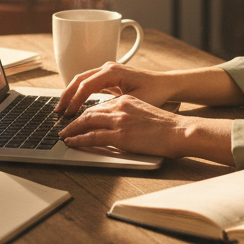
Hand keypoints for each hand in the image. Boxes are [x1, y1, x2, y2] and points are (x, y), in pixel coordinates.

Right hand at [55, 62, 177, 116]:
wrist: (166, 85)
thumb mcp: (134, 101)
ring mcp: (107, 70)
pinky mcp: (109, 76)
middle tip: (58, 112)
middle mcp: (108, 67)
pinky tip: (75, 104)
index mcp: (112, 71)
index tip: (69, 115)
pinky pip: (89, 83)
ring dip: (71, 94)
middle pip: (79, 79)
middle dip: (67, 95)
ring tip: (62, 109)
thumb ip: (114, 106)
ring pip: (82, 80)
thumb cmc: (155, 92)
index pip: (86, 85)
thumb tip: (95, 114)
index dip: (75, 101)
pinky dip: (79, 93)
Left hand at [59, 94, 186, 157]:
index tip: (78, 120)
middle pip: (89, 112)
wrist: (179, 131)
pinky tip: (72, 142)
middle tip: (64, 127)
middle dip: (74, 120)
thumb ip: (128, 116)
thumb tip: (117, 127)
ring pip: (87, 122)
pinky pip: (92, 137)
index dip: (85, 114)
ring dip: (72, 129)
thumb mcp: (145, 113)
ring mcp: (119, 121)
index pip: (100, 106)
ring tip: (64, 135)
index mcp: (126, 100)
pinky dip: (79, 139)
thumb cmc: (167, 127)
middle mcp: (120, 106)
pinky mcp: (120, 136)